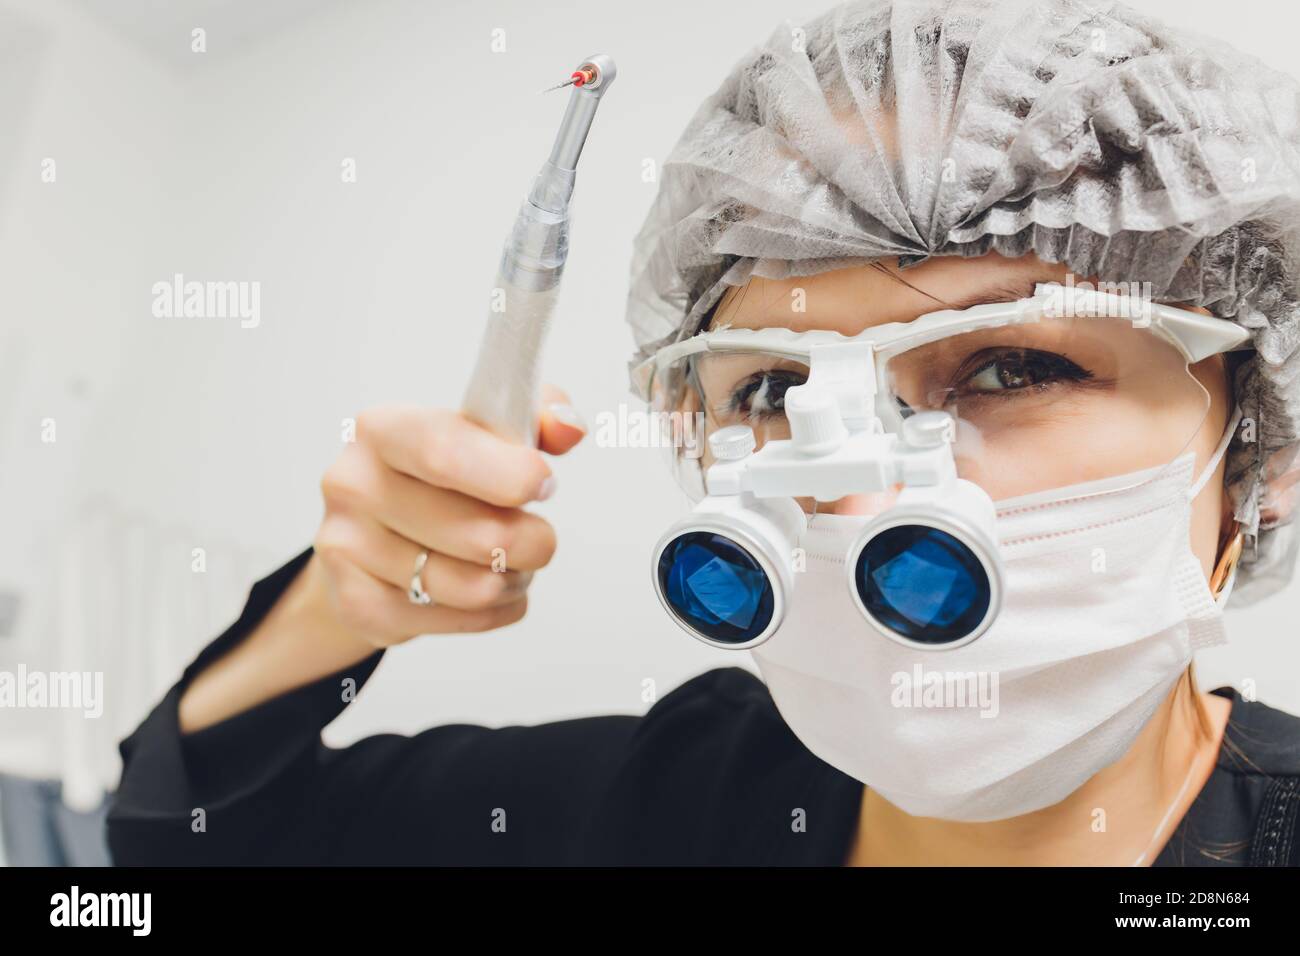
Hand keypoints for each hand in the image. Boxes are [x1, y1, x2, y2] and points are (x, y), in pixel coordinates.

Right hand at [313, 386, 585, 646]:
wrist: (371, 533)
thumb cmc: (437, 479)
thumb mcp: (483, 433)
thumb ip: (534, 417)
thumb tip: (568, 426)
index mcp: (384, 429)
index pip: (445, 451)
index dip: (510, 475)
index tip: (545, 484)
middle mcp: (355, 485)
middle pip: (478, 534)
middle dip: (532, 542)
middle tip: (537, 536)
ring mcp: (348, 548)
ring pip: (474, 587)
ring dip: (515, 580)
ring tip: (512, 564)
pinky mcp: (359, 604)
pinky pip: (459, 620)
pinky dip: (495, 611)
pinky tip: (489, 589)